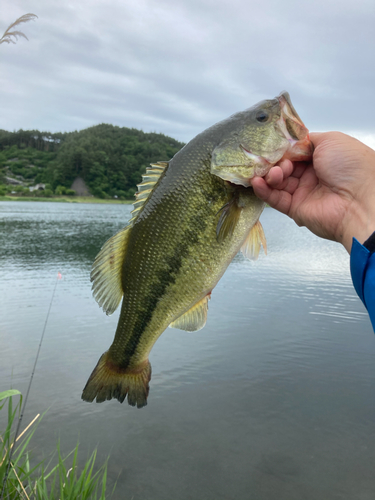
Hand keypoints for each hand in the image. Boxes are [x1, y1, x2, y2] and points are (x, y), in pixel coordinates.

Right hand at [251, 132, 374, 252]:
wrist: (358, 201)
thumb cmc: (351, 167)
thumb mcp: (331, 140)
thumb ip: (307, 139)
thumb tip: (291, 141)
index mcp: (323, 158)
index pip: (295, 151)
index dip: (283, 148)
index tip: (271, 144)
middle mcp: (313, 175)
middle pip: (284, 165)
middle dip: (275, 161)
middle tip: (272, 160)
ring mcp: (304, 192)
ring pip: (277, 181)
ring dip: (270, 174)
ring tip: (274, 173)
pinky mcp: (295, 209)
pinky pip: (275, 199)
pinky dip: (263, 190)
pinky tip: (257, 182)